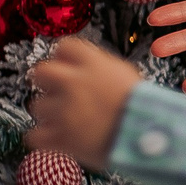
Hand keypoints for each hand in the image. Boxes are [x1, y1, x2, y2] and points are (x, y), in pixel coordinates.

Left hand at [27, 37, 143, 170]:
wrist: (150, 138)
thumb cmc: (145, 108)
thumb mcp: (127, 76)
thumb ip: (101, 67)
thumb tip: (84, 66)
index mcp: (94, 65)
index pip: (65, 46)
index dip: (65, 58)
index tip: (68, 67)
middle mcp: (74, 83)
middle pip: (41, 71)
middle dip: (48, 82)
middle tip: (59, 92)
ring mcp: (64, 111)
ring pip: (38, 106)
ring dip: (50, 113)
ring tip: (69, 121)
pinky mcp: (60, 137)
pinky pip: (34, 135)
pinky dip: (45, 138)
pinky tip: (59, 138)